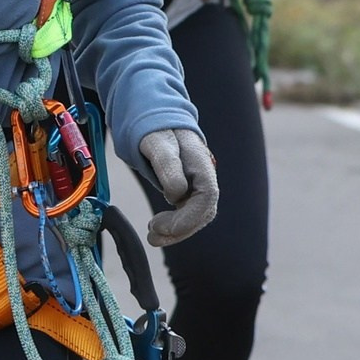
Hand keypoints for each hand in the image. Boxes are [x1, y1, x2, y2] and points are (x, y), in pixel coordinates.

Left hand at [139, 127, 218, 244]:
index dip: (191, 217)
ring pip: (196, 217)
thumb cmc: (156, 131)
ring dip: (176, 232)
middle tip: (153, 234)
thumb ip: (167, 165)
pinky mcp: (188, 193)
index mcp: (201, 164)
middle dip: (181, 228)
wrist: (156, 123)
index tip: (168, 227)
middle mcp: (204, 178)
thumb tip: (177, 193)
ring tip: (152, 236)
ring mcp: (197, 187)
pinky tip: (156, 228)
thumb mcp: (157, 143)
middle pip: (204, 212)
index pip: (207, 196)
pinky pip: (186, 215)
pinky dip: (173, 227)